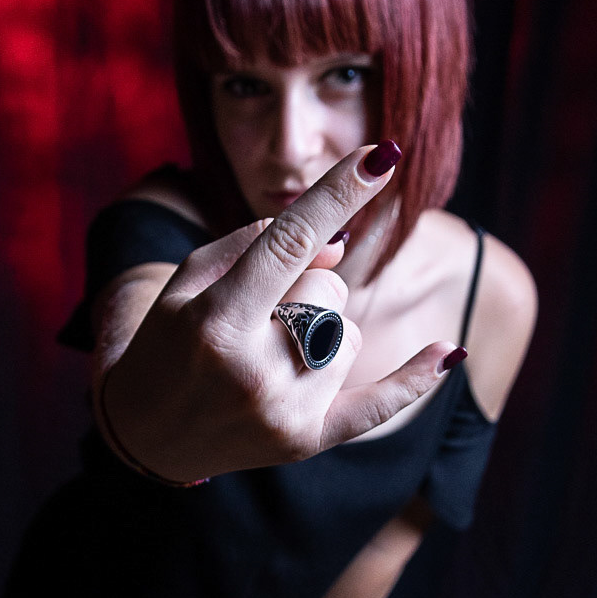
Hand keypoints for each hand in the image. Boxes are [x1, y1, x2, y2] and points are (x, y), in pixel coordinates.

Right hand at [100, 143, 459, 481]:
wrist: (148, 437)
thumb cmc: (167, 343)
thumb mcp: (187, 282)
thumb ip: (253, 243)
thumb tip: (340, 242)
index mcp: (216, 321)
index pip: (290, 243)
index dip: (338, 195)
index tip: (383, 155)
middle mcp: (252, 370)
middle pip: (329, 289)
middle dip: (306, 288)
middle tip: (258, 318)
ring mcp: (283, 411)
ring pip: (349, 334)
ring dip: (323, 332)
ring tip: (269, 358)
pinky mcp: (306, 441)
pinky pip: (377, 405)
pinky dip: (413, 380)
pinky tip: (448, 352)